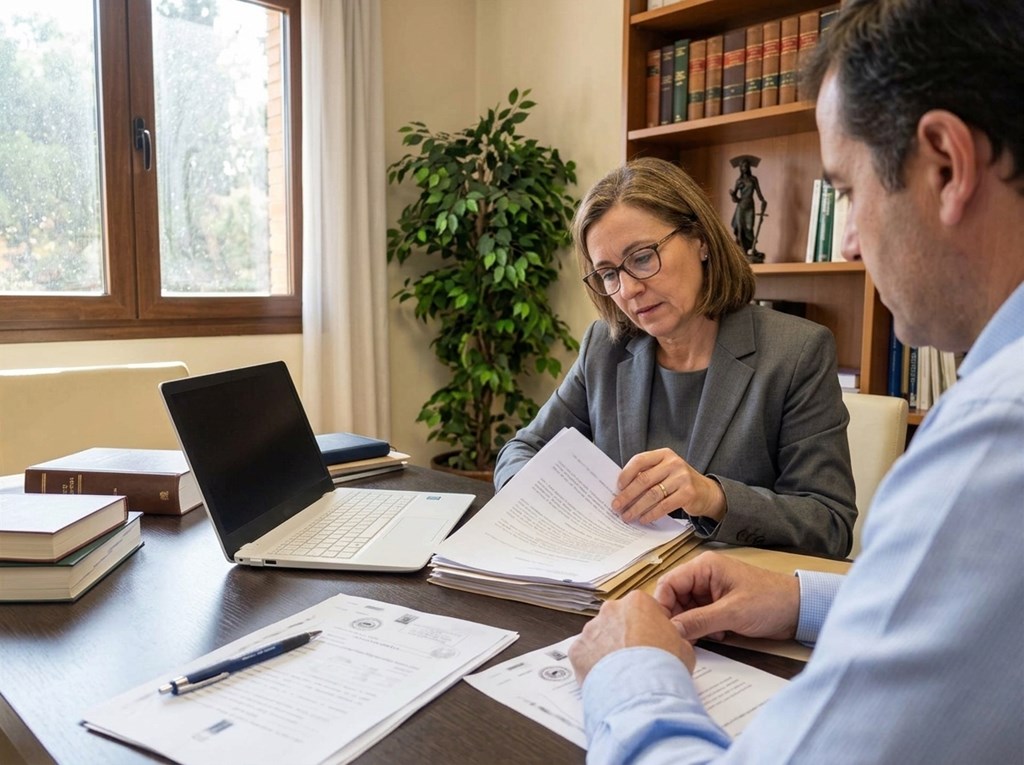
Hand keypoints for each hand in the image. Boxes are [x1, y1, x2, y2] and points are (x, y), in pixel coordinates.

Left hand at [569, 591, 694, 683]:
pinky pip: (585, 655)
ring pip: (599, 637)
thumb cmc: (664, 666)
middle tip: (636, 659)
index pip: (642, 608)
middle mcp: (611, 610)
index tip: (652, 641)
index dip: (649, 626)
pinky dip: (593, 666)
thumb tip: (668, 641)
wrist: (641, 691)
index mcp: (637, 602)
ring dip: (608, 651)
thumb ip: (672, 637)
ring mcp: (591, 629)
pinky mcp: (577, 650)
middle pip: (617, 620)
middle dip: (624, 636)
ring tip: (622, 673)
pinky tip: (607, 679)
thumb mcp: (683, 647)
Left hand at [612, 448, 726, 524]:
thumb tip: (621, 491)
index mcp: (664, 454)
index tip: (617, 487)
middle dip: (627, 495)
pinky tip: (643, 519)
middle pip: (644, 480)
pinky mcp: (688, 493)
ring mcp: (682, 478)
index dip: (626, 474)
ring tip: (627, 516)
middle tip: (616, 506)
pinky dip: (651, 514)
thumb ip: (647, 474)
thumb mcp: (664, 471)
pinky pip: (664, 506)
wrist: (706, 492)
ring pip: (652, 495)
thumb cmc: (678, 482)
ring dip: (636, 508)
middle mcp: (673, 463)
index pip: (640, 460)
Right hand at [653, 551, 799, 641]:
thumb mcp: (732, 613)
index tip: (662, 628)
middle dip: (678, 619)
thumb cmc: (770, 601)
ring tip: (707, 636)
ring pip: (686, 610)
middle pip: (675, 598)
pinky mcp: (718, 606)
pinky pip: (699, 618)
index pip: (668, 583)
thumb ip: (699, 621)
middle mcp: (704, 577)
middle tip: (683, 639)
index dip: (663, 606)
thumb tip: (672, 630)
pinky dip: (703, 629)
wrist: (799, 611)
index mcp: (704, 567)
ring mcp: (711, 592)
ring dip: (693, 626)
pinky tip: (719, 635)